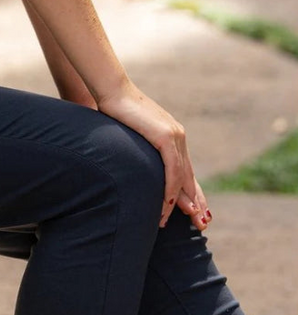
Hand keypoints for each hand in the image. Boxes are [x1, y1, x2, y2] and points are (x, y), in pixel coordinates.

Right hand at [97, 80, 211, 230]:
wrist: (112, 90)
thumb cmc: (116, 110)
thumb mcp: (134, 135)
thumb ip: (143, 150)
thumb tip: (138, 167)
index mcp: (172, 135)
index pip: (185, 169)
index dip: (192, 192)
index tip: (197, 212)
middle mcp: (178, 136)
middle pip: (189, 176)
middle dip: (195, 202)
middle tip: (201, 224)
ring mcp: (174, 135)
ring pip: (181, 177)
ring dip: (178, 202)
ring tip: (170, 221)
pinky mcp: (165, 136)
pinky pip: (172, 171)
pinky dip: (171, 190)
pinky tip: (167, 205)